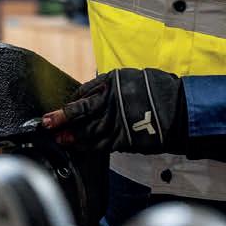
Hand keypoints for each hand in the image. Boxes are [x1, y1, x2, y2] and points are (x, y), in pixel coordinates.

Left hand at [41, 68, 185, 153]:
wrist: (180, 109)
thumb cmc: (157, 91)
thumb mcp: (130, 78)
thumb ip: (110, 87)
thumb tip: (91, 96)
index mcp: (112, 82)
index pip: (84, 93)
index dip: (71, 103)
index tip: (62, 107)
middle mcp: (111, 101)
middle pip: (80, 112)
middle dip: (61, 118)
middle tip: (45, 123)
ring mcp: (117, 121)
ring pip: (87, 131)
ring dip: (72, 136)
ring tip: (60, 138)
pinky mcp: (124, 138)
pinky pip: (101, 144)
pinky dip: (88, 146)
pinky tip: (79, 146)